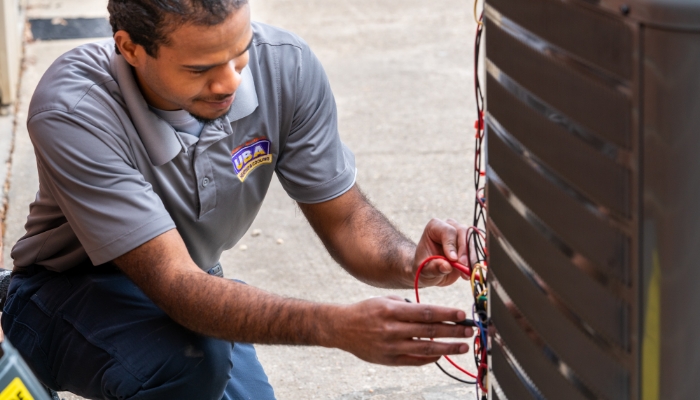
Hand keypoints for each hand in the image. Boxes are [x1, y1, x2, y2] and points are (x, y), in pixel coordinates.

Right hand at [329, 296, 472, 365]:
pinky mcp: (389, 360)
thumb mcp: (385, 300)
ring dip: (447, 348)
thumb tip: (432, 314)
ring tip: (462, 346)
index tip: (461, 315)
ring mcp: (391, 347)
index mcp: (391, 311)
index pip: (425, 312)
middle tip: (469, 330)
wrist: (341, 328)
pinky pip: (415, 361)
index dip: (445, 314)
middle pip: (429, 331)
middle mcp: (392, 329)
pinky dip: (430, 358)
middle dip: (452, 331)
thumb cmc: (365, 311)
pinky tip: (442, 354)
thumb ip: (407, 306)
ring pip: (426, 349)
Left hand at [414, 218, 469, 286]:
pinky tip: (467, 274)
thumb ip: (433, 267)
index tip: (453, 259)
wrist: (429, 270)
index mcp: (435, 227)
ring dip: (471, 258)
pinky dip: (473, 263)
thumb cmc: (423, 266)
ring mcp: (461, 235)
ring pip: (471, 242)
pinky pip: (475, 252)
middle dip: (464, 250)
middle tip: (463, 265)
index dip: (451, 245)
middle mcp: (450, 227)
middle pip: (463, 233)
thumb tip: (446, 266)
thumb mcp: (424, 269)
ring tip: (465, 273)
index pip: (448, 231)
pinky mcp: (469, 245)